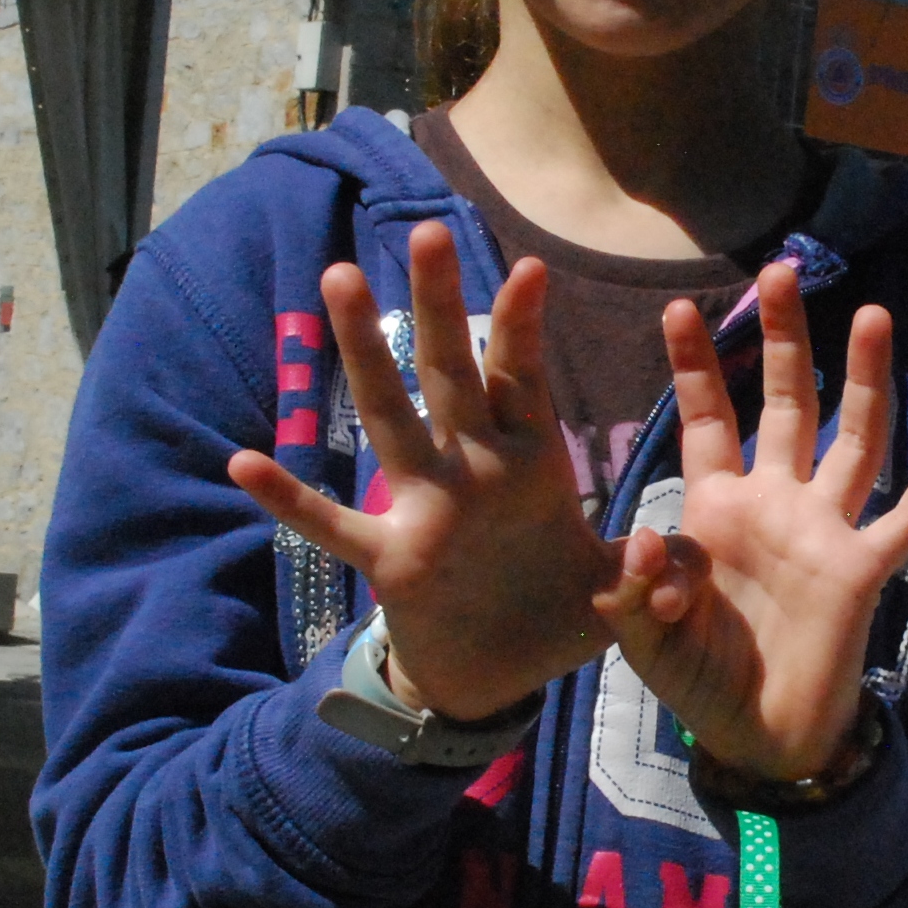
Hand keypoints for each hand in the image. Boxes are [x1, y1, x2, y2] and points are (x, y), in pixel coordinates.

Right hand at [231, 220, 614, 721]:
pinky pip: (334, 525)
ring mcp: (425, 509)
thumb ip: (642, 575)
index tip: (533, 266)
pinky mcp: (391, 560)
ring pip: (388, 418)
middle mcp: (472, 470)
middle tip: (428, 232)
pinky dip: (290, 500)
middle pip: (453, 372)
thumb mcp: (617, 596)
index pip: (524, 379)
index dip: (525, 326)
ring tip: (339, 280)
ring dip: (364, 354)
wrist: (501, 676)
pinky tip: (244, 461)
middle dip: (443, 304)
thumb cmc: (561, 615)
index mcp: (530, 464)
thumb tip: (663, 558)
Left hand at [592, 268, 907, 782]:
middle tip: (782, 270)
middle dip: (783, 338)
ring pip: (854, 439)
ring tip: (874, 315)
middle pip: (786, 403)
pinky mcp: (863, 570)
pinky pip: (907, 518)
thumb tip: (648, 540)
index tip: (678, 306)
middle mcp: (777, 503)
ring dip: (865, 380)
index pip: (707, 418)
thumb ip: (635, 589)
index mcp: (717, 507)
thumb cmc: (698, 678)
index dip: (694, 365)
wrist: (759, 738)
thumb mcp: (641, 635)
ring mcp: (825, 531)